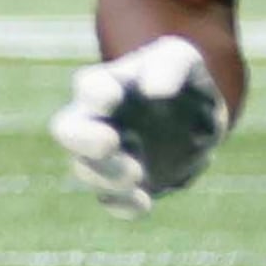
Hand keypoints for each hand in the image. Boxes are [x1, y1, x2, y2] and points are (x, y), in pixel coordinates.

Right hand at [50, 37, 233, 217]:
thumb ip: (170, 65)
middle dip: (83, 139)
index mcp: (108, 84)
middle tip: (110, 143)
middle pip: (67, 130)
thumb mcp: (183, 59)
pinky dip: (121, 206)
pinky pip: (110, 201)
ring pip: (85, 170)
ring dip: (106, 175)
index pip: (89, 86)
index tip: (114, 96)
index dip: (96, 93)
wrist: (199, 121)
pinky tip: (145, 203)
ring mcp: (107, 157)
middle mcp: (97, 121)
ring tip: (137, 173)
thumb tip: (153, 90)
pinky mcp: (123, 186)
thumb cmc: (181, 81)